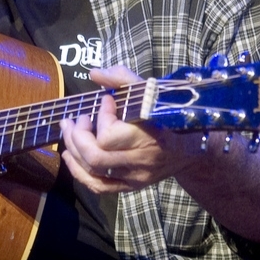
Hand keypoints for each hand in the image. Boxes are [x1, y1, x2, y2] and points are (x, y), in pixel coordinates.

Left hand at [59, 66, 191, 192]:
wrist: (192, 148)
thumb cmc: (171, 115)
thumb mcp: (153, 92)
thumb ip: (123, 79)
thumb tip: (94, 73)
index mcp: (150, 138)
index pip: (110, 135)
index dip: (102, 116)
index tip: (106, 101)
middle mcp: (141, 162)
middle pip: (95, 156)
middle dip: (77, 135)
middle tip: (76, 118)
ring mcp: (135, 177)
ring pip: (92, 170)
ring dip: (73, 149)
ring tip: (68, 130)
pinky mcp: (130, 187)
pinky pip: (97, 186)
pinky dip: (78, 171)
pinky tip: (69, 154)